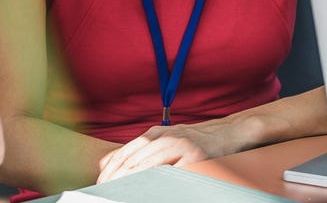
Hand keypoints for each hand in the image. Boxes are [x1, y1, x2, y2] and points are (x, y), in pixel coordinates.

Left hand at [97, 123, 232, 182]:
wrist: (227, 133)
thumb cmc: (194, 141)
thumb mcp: (163, 140)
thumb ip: (138, 151)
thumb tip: (105, 163)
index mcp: (156, 134)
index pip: (126, 153)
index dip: (111, 170)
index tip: (99, 185)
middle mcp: (167, 137)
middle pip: (135, 159)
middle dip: (118, 178)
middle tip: (105, 192)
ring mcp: (182, 147)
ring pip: (151, 165)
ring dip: (133, 180)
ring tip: (120, 192)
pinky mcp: (197, 158)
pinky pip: (174, 173)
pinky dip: (159, 182)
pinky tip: (149, 190)